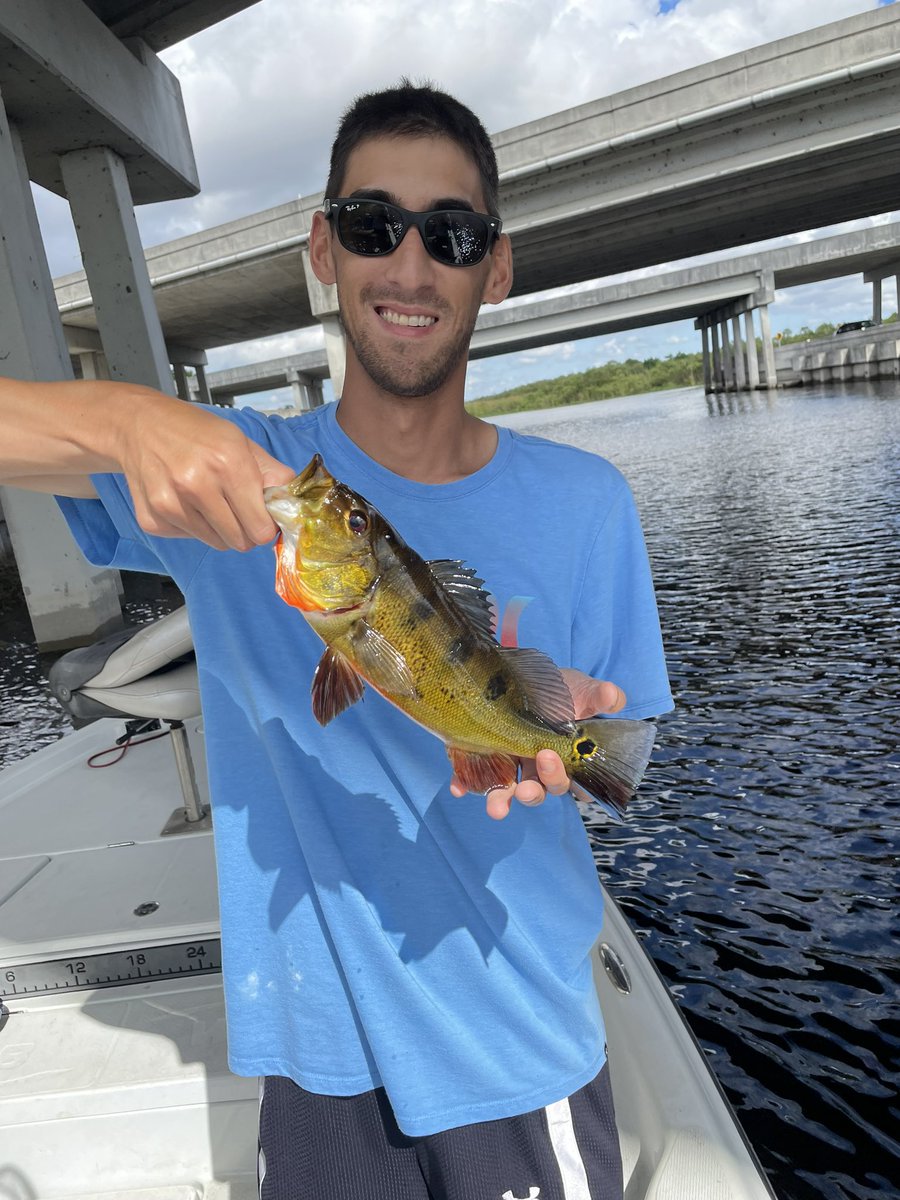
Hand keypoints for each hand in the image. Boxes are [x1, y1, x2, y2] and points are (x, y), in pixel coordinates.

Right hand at [118, 391, 295, 550]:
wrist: (139, 425)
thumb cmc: (195, 432)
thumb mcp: (240, 440)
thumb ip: (271, 474)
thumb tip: (292, 503)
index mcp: (228, 463)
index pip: (260, 527)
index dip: (266, 525)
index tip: (262, 517)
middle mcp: (197, 485)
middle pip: (240, 541)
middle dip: (244, 529)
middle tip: (236, 507)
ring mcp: (171, 504)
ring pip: (216, 543)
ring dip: (219, 528)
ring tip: (208, 499)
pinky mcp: (153, 518)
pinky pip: (190, 538)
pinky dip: (193, 526)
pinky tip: (184, 500)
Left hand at [450, 669, 626, 818]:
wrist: (526, 675)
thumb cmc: (562, 690)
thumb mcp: (581, 689)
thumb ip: (597, 696)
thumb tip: (611, 696)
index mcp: (566, 758)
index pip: (573, 783)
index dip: (566, 781)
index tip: (552, 760)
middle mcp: (538, 768)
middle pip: (540, 790)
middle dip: (533, 792)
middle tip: (526, 786)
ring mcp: (510, 764)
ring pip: (508, 791)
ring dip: (501, 801)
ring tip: (496, 808)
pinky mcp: (484, 756)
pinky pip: (474, 777)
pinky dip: (466, 783)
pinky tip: (459, 788)